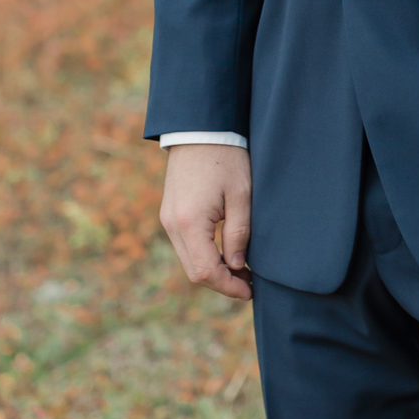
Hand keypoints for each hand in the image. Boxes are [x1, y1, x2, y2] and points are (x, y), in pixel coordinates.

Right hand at [159, 143, 253, 300]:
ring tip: (242, 269)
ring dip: (213, 269)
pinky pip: (185, 245)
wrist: (200, 128)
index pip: (206, 271)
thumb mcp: (241, 195)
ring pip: (189, 260)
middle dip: (222, 282)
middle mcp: (172, 225)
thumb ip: (239, 233)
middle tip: (250, 283)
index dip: (229, 286)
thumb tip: (237, 266)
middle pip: (194, 271)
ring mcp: (167, 219)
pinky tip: (226, 252)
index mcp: (189, 222)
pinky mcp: (169, 213)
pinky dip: (205, 255)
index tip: (251, 290)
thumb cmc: (226, 157)